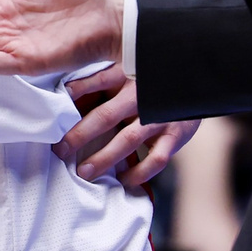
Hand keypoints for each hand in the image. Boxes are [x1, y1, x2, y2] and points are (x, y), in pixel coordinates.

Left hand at [57, 74, 197, 189]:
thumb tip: (65, 94)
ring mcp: (160, 116)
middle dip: (81, 135)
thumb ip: (99, 81)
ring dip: (104, 158)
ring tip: (84, 172)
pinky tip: (123, 179)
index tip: (55, 111)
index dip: (74, 94)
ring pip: (129, 140)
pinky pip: (156, 159)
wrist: (196, 83)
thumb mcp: (127, 71)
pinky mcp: (175, 135)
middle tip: (61, 150)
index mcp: (129, 74)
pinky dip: (138, 172)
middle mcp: (143, 95)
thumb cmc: (151, 80)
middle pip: (107, 115)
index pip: (96, 81)